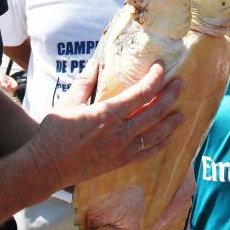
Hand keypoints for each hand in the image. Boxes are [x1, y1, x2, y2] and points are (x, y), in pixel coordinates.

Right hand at [27, 60, 184, 188]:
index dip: (156, 78)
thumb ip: (86, 81)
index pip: (142, 93)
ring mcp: (122, 150)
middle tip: (181, 83)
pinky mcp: (120, 163)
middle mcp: (120, 133)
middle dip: (171, 95)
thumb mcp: (68, 101)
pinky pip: (148, 154)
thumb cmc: (54, 132)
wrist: (46, 166)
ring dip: (172, 122)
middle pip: (156, 112)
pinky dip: (161, 145)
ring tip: (182, 113)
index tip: (161, 66)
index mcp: (108, 114)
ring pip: (157, 135)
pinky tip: (167, 138)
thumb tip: (97, 62)